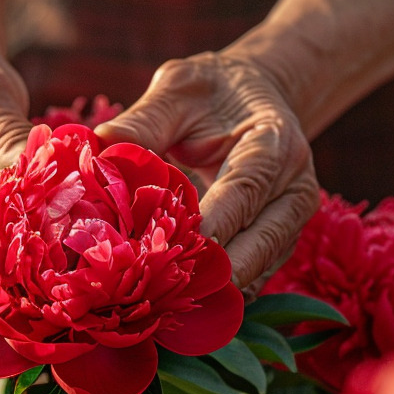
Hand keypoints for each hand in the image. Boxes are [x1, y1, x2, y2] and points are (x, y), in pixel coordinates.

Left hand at [95, 51, 318, 293]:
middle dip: (213, 270)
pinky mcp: (279, 245)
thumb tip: (99, 145)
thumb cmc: (211, 93)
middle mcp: (295, 188)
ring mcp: (292, 222)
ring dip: (215, 288)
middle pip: (261, 243)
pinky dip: (219, 291)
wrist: (255, 98)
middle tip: (160, 292)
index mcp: (274, 144)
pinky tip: (178, 300)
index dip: (211, 221)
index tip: (171, 247)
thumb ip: (145, 118)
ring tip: (164, 304)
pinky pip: (253, 279)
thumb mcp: (179, 89)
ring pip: (260, 269)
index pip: (245, 188)